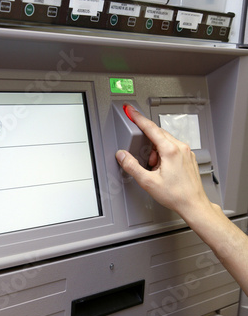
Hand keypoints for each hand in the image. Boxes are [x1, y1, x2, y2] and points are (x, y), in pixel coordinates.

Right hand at [116, 105, 210, 223]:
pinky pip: (173, 149)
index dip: (138, 118)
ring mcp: (186, 152)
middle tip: (145, 161)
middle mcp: (181, 148)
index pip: (151, 128)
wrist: (193, 204)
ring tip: (155, 170)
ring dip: (156, 152)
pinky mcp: (189, 158)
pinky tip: (163, 170)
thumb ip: (132, 166)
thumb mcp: (148, 182)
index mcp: (170, 150)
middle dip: (147, 145)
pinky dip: (164, 156)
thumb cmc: (176, 195)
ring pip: (166, 142)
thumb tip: (122, 156)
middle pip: (158, 135)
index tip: (131, 111)